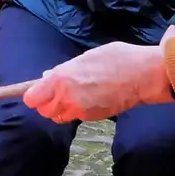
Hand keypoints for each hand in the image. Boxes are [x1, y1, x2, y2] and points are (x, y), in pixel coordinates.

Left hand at [22, 42, 171, 122]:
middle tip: (58, 90)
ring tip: (75, 94)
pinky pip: (75, 116)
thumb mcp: (84, 57)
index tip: (38, 90)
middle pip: (43, 111)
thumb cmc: (115, 59)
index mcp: (61, 79)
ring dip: (61, 108)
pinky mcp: (92, 118)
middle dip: (47, 102)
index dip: (34, 95)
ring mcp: (80, 110)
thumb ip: (64, 70)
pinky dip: (77, 110)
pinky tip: (88, 97)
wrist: (142, 75)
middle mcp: (67, 98)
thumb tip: (47, 77)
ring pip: (59, 116)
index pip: (32, 99)